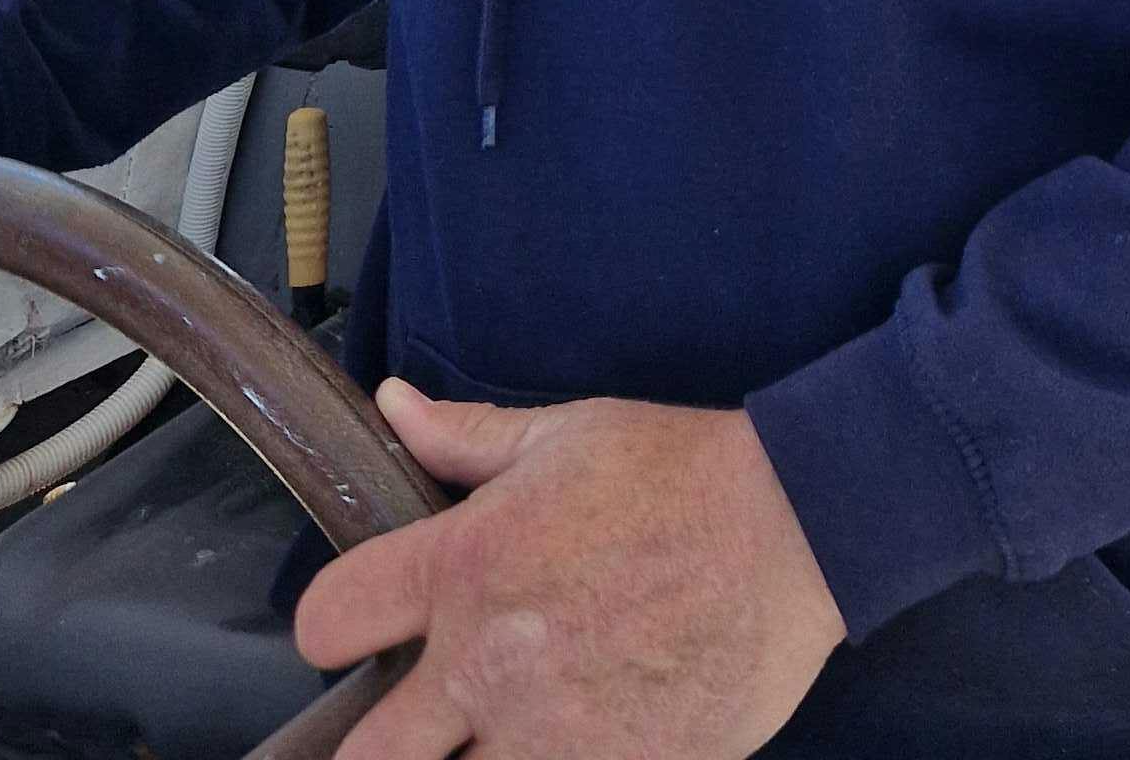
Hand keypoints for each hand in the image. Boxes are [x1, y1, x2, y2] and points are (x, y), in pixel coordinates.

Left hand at [296, 383, 844, 759]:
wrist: (801, 526)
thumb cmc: (681, 469)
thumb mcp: (571, 433)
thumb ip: (468, 439)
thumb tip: (388, 403)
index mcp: (468, 566)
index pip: (328, 619)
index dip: (334, 624)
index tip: (364, 624)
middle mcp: (487, 664)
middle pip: (366, 757)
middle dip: (382, 742)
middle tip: (423, 718)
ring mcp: (549, 738)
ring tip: (496, 734)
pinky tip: (575, 739)